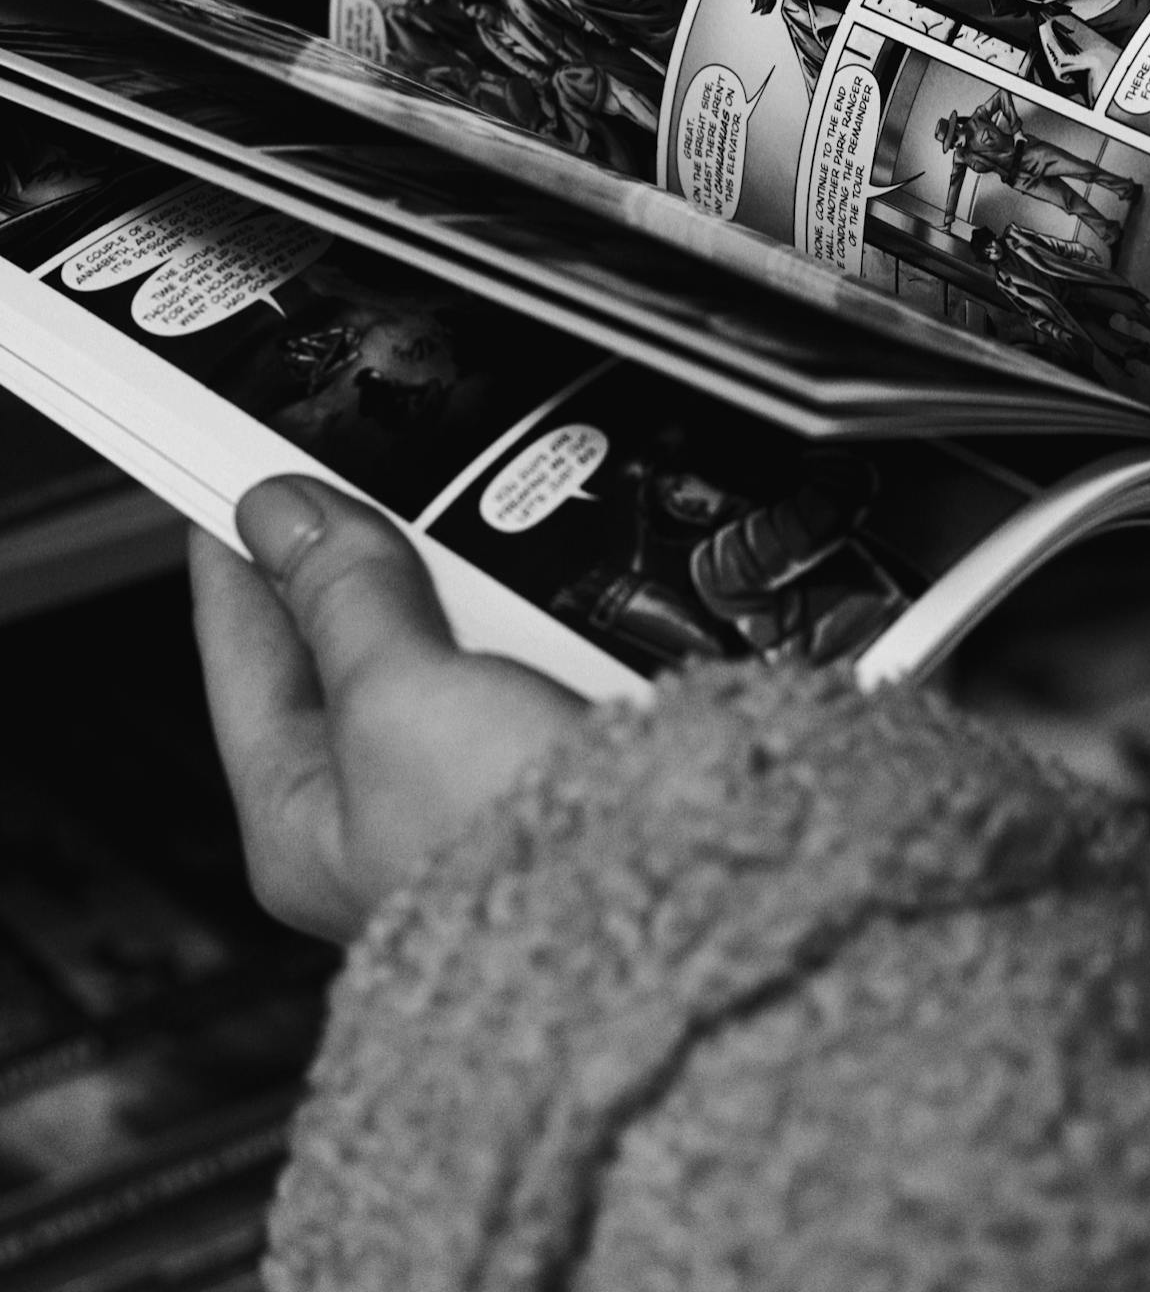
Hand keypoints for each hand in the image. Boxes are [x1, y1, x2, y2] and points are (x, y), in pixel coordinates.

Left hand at [190, 476, 585, 941]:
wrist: (686, 908)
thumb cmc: (526, 875)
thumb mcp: (399, 699)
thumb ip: (342, 596)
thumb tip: (286, 515)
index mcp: (303, 822)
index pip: (239, 653)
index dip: (236, 552)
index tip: (235, 469)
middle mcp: (383, 812)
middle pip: (345, 642)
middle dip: (361, 560)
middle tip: (371, 484)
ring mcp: (475, 788)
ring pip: (443, 644)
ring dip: (463, 590)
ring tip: (478, 548)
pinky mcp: (562, 761)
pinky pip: (528, 660)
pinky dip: (537, 619)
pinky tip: (554, 595)